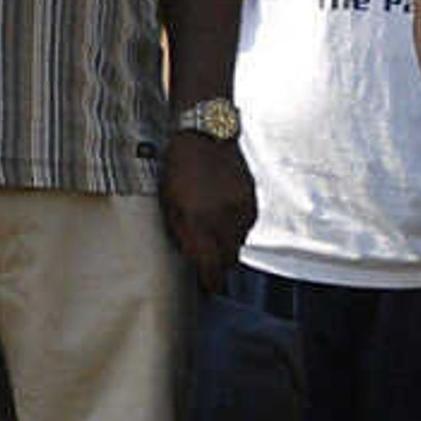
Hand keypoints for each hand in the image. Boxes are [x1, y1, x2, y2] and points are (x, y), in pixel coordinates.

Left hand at [159, 131, 254, 289]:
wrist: (205, 132)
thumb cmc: (179, 166)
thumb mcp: (169, 201)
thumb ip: (182, 234)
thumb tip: (194, 259)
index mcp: (199, 219)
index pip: (211, 266)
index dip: (210, 282)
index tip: (207, 288)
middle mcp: (224, 217)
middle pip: (229, 260)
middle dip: (218, 265)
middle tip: (208, 263)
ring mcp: (241, 208)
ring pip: (239, 244)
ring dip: (227, 245)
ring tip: (213, 231)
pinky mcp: (252, 199)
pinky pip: (247, 226)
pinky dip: (236, 227)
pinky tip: (223, 214)